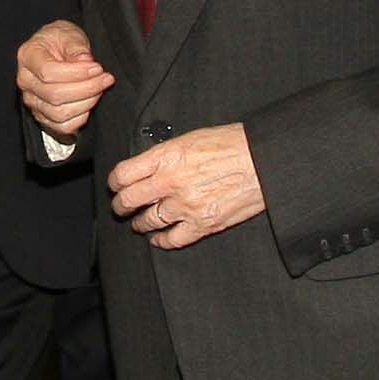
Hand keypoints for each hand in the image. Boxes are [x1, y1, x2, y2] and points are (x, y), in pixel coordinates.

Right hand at [16, 19, 112, 139]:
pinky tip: (89, 102)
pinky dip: (80, 118)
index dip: (77, 73)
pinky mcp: (43, 115)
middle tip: (105, 79)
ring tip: (99, 89)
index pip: (48, 72)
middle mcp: (25, 81)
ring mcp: (32, 101)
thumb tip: (85, 61)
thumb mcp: (69, 34)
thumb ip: (76, 47)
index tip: (97, 68)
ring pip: (59, 113)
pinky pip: (62, 127)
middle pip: (54, 95)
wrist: (55, 49)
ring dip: (86, 103)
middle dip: (87, 88)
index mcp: (27, 56)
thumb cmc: (60, 40)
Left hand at [109, 124, 264, 248]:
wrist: (263, 161)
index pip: (123, 174)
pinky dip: (162, 241)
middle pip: (128, 200)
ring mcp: (185, 205)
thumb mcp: (191, 138)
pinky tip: (160, 238)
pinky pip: (172, 239)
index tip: (116, 185)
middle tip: (121, 207)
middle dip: (120, 206)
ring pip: (148, 221)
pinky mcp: (202, 224)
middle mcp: (170, 182)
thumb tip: (148, 167)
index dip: (115, 182)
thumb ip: (165, 154)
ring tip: (140, 223)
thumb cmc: (233, 144)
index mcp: (166, 156)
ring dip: (140, 223)